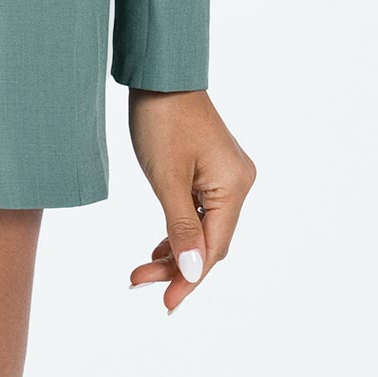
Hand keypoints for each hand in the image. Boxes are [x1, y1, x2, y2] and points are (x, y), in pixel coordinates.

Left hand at [125, 88, 255, 313]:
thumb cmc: (161, 119)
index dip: (189, 278)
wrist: (160, 73)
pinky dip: (179, 229)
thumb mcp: (166, 178)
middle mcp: (237, 182)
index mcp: (233, 186)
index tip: (165, 303)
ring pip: (203, 227)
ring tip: (142, 271)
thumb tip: (192, 273)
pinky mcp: (212, 168)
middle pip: (210, 241)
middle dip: (177, 265)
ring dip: (175, 249)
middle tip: (140, 283)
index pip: (213, 248)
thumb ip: (181, 229)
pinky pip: (199, 210)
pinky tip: (159, 247)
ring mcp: (226, 175)